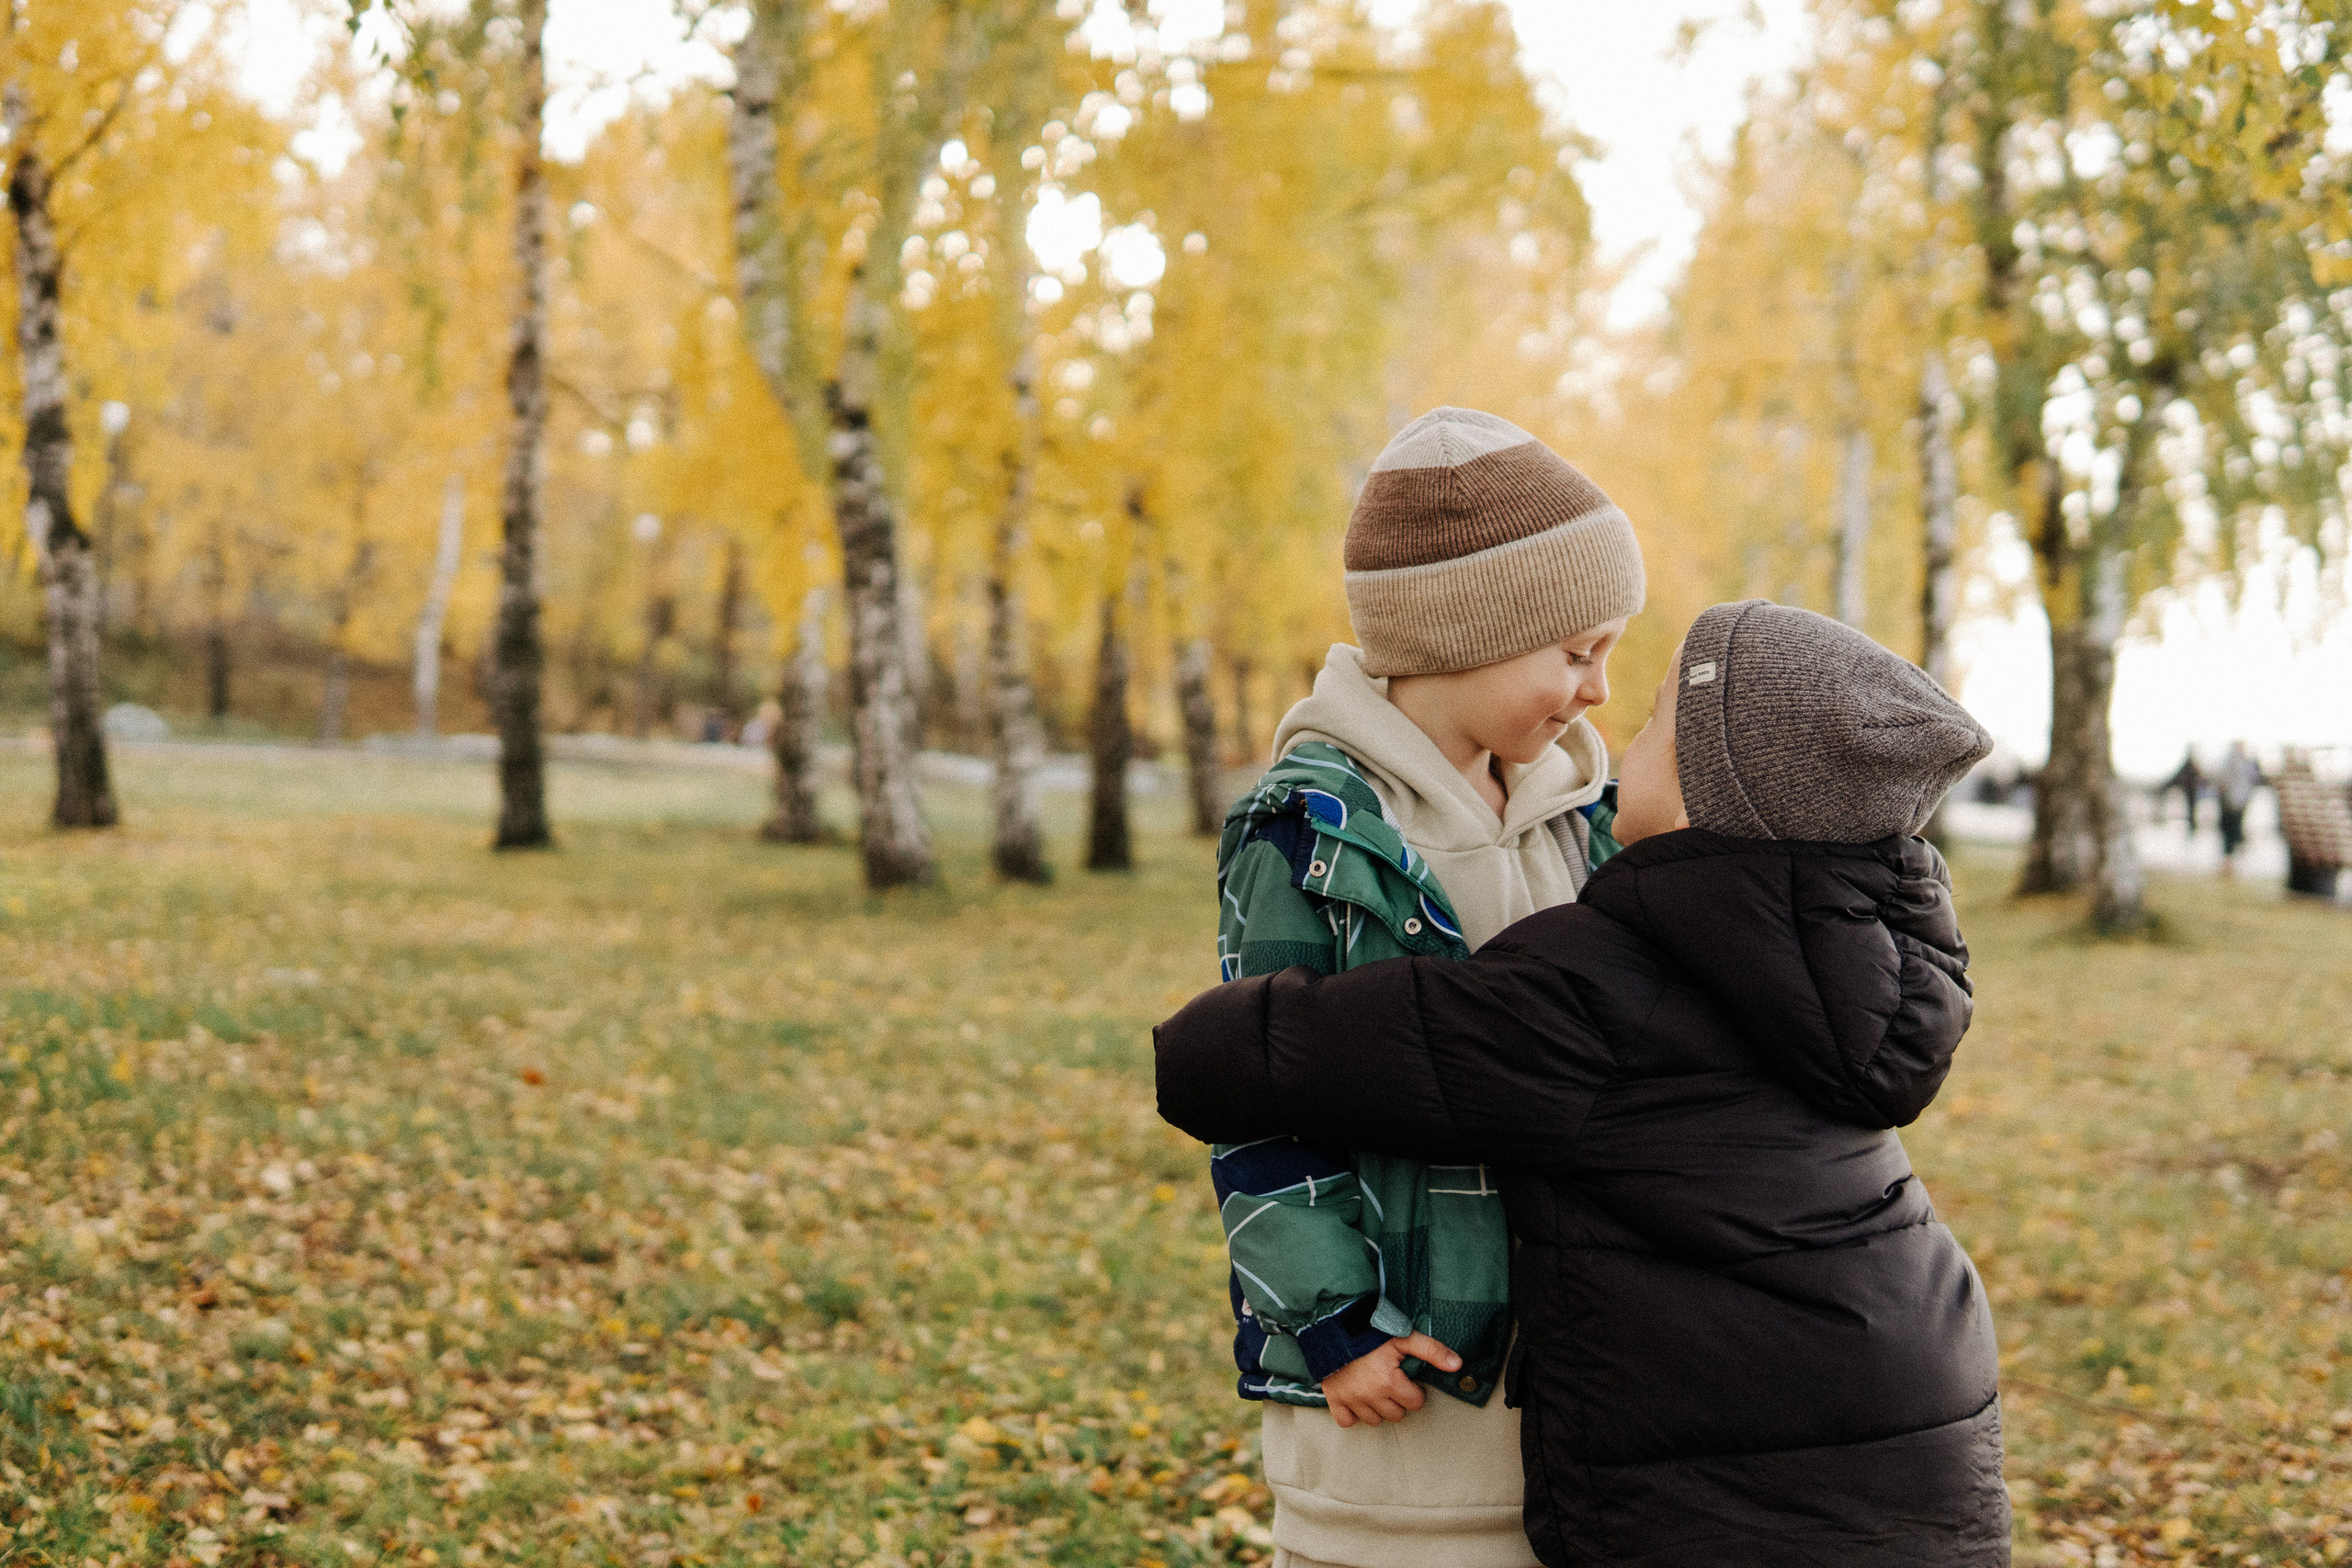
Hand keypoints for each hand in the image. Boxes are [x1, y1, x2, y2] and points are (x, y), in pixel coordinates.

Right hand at [1320, 1333, 1460, 1428]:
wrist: (1334, 1325)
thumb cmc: (1371, 1331)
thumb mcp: (1404, 1337)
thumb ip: (1432, 1350)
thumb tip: (1458, 1365)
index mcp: (1389, 1382)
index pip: (1415, 1403)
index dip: (1414, 1390)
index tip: (1407, 1378)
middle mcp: (1370, 1395)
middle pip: (1396, 1415)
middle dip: (1398, 1400)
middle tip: (1392, 1382)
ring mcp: (1351, 1399)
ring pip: (1374, 1420)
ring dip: (1378, 1408)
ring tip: (1376, 1389)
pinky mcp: (1334, 1399)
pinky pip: (1347, 1421)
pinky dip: (1353, 1414)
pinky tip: (1358, 1399)